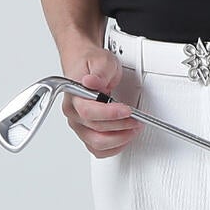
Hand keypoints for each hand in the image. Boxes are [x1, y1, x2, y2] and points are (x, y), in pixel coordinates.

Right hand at [60, 41, 143, 157]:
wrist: (85, 66)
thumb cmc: (91, 64)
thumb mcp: (101, 61)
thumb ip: (100, 72)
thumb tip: (93, 82)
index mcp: (74, 95)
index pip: (89, 112)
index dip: (111, 114)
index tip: (127, 110)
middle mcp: (73, 113)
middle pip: (96, 130)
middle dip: (120, 127)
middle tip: (136, 120)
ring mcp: (79, 125)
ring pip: (97, 143)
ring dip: (119, 139)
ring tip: (133, 129)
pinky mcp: (86, 133)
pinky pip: (97, 149)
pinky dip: (113, 147)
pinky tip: (124, 138)